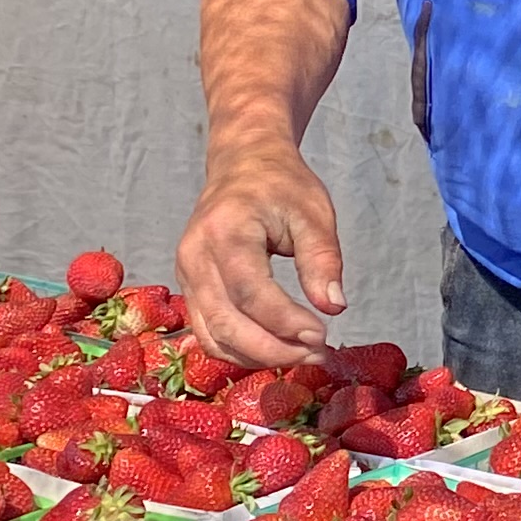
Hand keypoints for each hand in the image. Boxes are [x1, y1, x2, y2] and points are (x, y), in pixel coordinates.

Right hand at [178, 139, 349, 368]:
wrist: (243, 164)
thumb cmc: (282, 185)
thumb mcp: (314, 213)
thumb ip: (323, 259)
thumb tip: (335, 307)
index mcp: (225, 231)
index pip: (251, 292)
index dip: (286, 322)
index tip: (323, 336)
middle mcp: (195, 256)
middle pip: (225, 321)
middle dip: (273, 349)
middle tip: (317, 354)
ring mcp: (185, 273)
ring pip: (212, 335)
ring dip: (257, 356)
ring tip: (302, 355)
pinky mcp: (188, 286)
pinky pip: (207, 331)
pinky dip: (240, 349)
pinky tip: (276, 349)